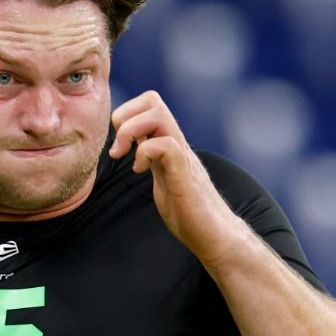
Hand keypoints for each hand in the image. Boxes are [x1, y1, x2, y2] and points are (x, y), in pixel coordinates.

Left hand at [110, 91, 249, 268]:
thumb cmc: (190, 214)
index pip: (149, 104)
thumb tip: (135, 151)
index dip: (126, 114)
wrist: (215, 236)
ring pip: (158, 114)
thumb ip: (152, 161)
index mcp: (169, 144)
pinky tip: (140, 171)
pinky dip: (144, 152)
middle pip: (152, 100)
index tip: (120, 144)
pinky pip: (165, 145)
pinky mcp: (184, 174)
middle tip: (121, 148)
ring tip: (127, 157)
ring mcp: (183, 157)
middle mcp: (177, 144)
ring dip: (131, 130)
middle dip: (125, 116)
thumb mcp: (162, 179)